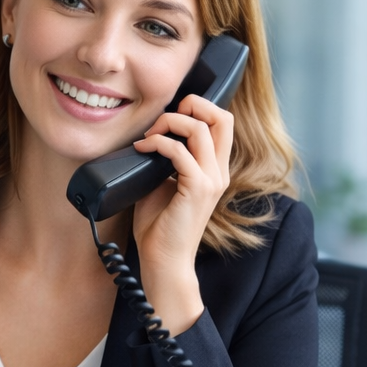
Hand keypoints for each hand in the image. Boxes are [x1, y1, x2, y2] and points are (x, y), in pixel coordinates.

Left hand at [129, 93, 234, 332]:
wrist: (163, 262)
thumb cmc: (159, 227)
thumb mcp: (161, 185)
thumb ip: (163, 160)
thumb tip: (147, 138)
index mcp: (214, 170)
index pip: (222, 123)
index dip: (198, 109)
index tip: (168, 119)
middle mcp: (218, 172)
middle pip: (223, 117)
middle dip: (193, 105)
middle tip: (164, 117)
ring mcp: (211, 180)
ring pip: (201, 128)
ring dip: (169, 123)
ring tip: (148, 136)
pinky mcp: (197, 189)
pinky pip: (179, 151)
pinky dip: (158, 143)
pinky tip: (143, 149)